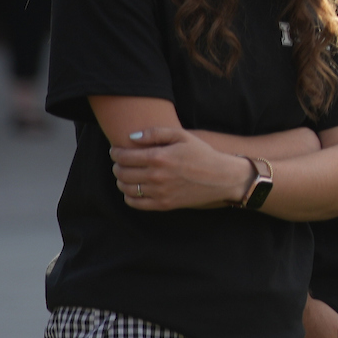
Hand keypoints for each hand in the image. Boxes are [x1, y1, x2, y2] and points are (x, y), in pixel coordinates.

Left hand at [111, 127, 254, 210]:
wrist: (221, 178)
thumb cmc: (202, 154)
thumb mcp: (182, 136)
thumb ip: (156, 133)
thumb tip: (131, 137)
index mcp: (159, 157)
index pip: (124, 156)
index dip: (115, 153)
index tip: (116, 151)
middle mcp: (156, 176)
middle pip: (121, 172)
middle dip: (117, 166)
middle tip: (120, 162)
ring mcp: (159, 192)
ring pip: (126, 188)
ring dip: (121, 180)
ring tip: (126, 174)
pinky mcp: (163, 205)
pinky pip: (135, 203)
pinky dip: (129, 196)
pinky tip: (134, 189)